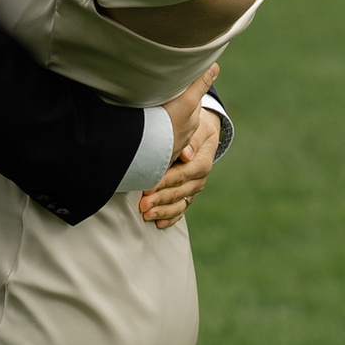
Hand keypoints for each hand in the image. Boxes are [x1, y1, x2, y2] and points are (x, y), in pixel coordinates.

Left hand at [137, 72, 217, 229]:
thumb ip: (190, 134)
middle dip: (161, 198)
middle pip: (183, 191)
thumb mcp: (193, 119)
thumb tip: (187, 154)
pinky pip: (182, 208)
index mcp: (202, 157)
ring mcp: (195, 185)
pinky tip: (159, 225)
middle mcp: (200, 174)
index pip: (187, 173)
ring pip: (181, 202)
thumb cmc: (192, 119)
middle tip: (142, 204)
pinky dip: (171, 217)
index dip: (168, 180)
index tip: (148, 186)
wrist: (200, 126)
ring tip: (146, 215)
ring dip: (163, 210)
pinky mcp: (188, 192)